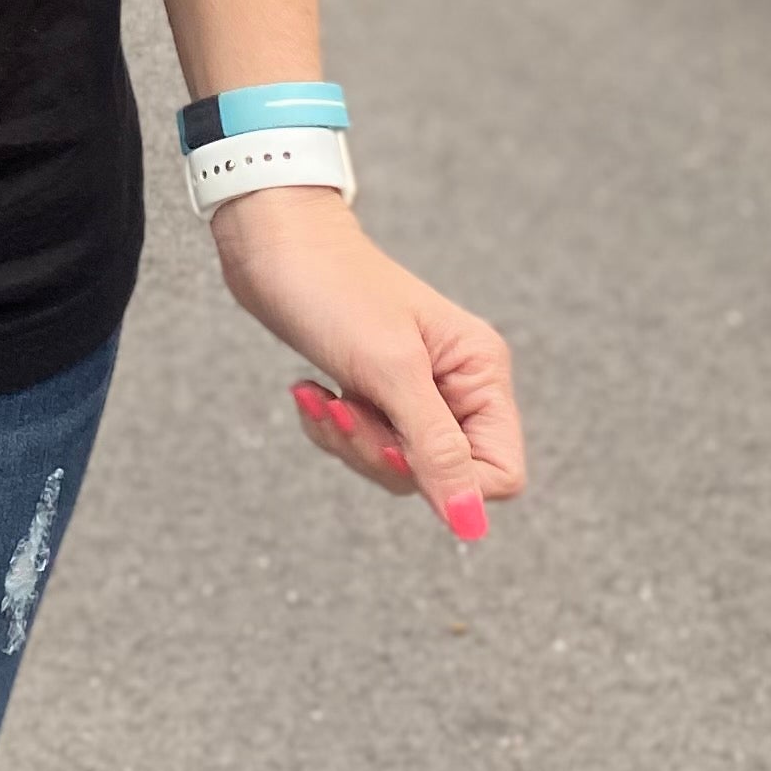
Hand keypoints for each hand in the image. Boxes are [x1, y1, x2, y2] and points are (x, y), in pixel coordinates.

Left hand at [208, 189, 522, 541]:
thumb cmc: (334, 288)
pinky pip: (363, 444)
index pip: (499, 473)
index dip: (448, 479)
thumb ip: (435, 451)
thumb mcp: (389, 372)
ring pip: (397, 466)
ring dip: (349, 440)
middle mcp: (458, 385)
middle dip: (382, 455)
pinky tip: (309, 392)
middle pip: (441, 476)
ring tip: (319, 397)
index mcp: (481, 373)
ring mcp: (415, 390)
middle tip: (345, 411)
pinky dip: (331, 427)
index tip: (395, 446)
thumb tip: (471, 527)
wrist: (272, 243)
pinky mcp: (374, 390)